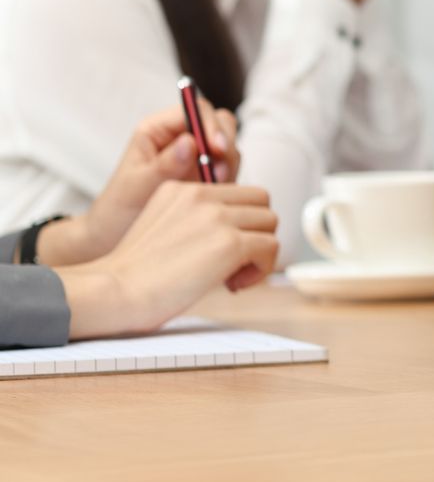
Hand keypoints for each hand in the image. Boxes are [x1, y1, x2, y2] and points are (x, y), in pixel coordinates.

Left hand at [34, 102, 240, 265]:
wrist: (115, 237)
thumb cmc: (118, 209)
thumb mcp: (137, 187)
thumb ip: (164, 165)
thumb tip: (189, 142)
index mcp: (158, 130)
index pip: (195, 110)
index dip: (210, 124)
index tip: (216, 148)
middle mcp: (181, 138)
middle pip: (219, 123)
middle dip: (225, 143)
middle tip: (220, 170)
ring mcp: (197, 156)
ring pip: (228, 146)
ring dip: (228, 163)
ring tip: (215, 185)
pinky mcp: (207, 175)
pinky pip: (229, 169)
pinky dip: (230, 178)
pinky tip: (217, 195)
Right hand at [52, 182, 278, 339]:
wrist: (114, 292)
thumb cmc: (133, 274)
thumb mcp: (162, 226)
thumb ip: (195, 218)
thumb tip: (234, 231)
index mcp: (183, 189)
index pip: (240, 194)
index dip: (242, 222)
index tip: (225, 249)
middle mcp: (201, 196)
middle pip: (262, 204)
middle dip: (256, 233)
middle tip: (235, 262)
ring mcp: (217, 217)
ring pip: (270, 224)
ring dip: (260, 252)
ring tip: (232, 275)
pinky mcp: (230, 243)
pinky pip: (271, 248)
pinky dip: (261, 269)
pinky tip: (233, 284)